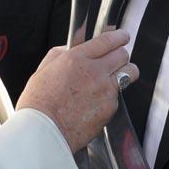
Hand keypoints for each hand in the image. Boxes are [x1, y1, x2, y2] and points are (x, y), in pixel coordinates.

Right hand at [17, 29, 138, 152]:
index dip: (119, 36)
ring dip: (125, 71)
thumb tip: (70, 48)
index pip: (107, 40)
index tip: (122, 36)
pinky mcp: (110, 107)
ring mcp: (105, 90)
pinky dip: (112, 96)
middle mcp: (95, 71)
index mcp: (76, 59)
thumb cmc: (38, 104)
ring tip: (117, 76)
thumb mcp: (43, 70)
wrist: (44, 132)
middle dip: (121, 54)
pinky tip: (98, 101)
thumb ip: (59, 54)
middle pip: (123, 54)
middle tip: (117, 58)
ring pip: (129, 73)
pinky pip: (118, 96)